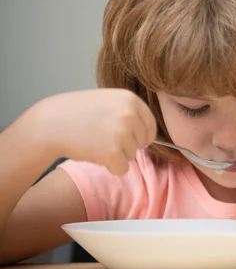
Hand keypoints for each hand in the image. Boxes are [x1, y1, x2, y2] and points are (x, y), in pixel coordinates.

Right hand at [30, 89, 156, 174]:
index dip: (141, 135)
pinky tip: (94, 154)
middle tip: (104, 139)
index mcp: (131, 99)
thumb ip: (130, 113)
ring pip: (132, 155)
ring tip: (96, 142)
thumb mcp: (109, 101)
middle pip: (143, 142)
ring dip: (116, 155)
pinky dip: (110, 167)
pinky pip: (122, 168)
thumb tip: (151, 135)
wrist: (51, 123)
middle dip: (128, 146)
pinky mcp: (113, 152)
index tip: (129, 138)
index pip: (151, 125)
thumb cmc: (79, 113)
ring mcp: (122, 133)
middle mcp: (130, 114)